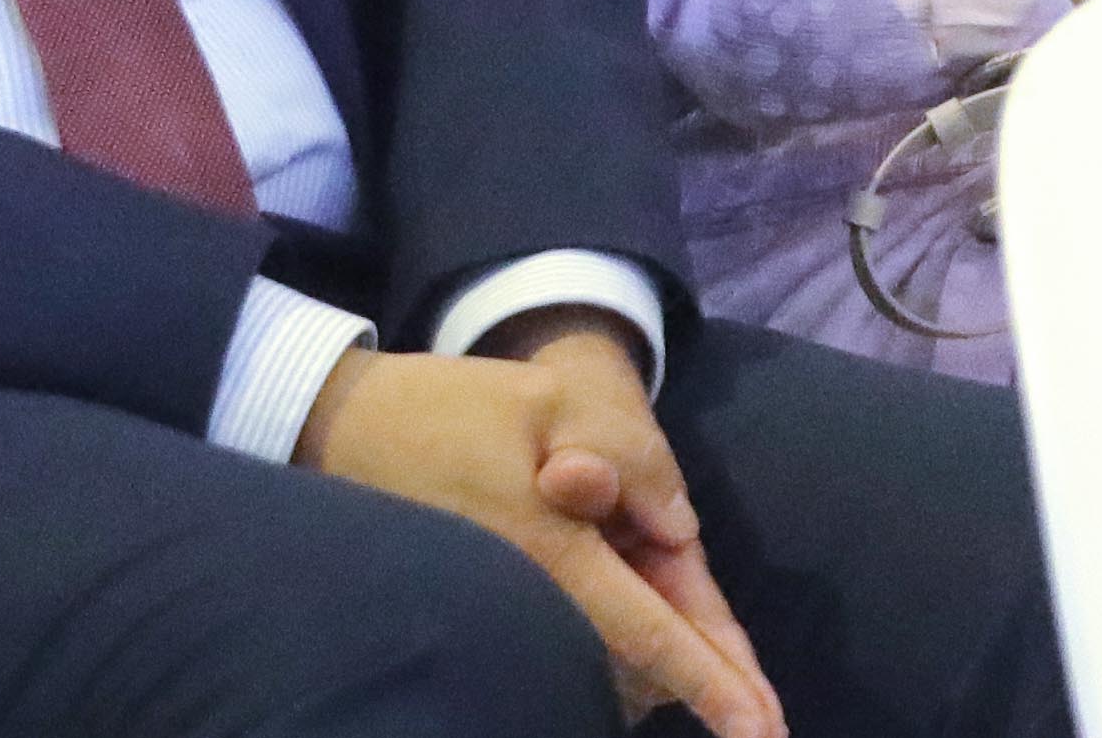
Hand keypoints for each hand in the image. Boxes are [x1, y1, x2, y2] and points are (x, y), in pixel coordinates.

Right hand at [299, 324, 784, 737]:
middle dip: (702, 675)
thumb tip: (675, 527)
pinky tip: (646, 628)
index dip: (712, 683)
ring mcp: (507, 612)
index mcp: (552, 550)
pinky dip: (618, 638)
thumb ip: (629, 455)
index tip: (762, 735)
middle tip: (762, 719)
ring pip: (608, 659)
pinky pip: (574, 640)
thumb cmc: (448, 409)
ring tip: (720, 675)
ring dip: (659, 659)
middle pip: (639, 660)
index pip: (650, 631)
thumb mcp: (549, 397)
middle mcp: (531, 600)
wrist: (339, 429)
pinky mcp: (492, 611)